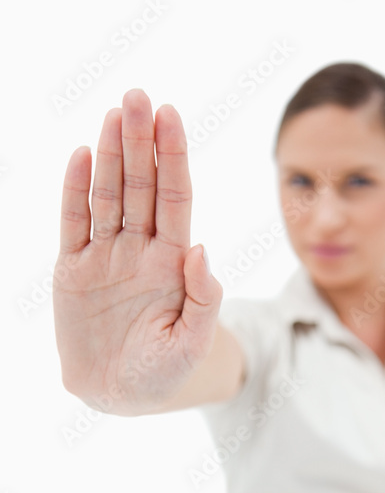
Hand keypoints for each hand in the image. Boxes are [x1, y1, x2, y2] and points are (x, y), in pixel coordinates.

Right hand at [53, 88, 222, 414]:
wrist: (119, 395)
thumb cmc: (164, 371)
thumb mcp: (192, 341)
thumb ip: (203, 297)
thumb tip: (200, 247)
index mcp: (172, 261)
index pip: (175, 198)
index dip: (173, 158)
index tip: (171, 117)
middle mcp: (139, 249)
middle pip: (141, 185)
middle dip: (140, 142)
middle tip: (137, 97)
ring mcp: (105, 255)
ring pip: (107, 195)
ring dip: (109, 155)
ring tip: (113, 113)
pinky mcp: (72, 269)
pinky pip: (73, 223)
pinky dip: (74, 191)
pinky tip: (79, 156)